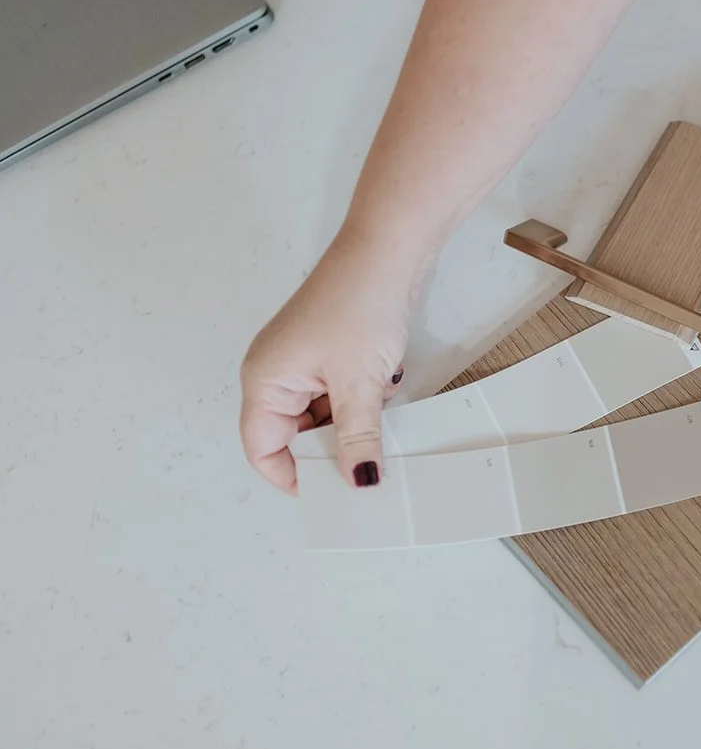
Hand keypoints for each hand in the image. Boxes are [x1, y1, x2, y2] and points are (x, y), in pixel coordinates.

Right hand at [239, 234, 422, 493]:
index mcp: (264, 382)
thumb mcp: (358, 385)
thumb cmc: (358, 305)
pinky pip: (341, 393)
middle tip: (365, 469)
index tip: (331, 496)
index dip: (293, 476)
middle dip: (329, 449)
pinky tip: (384, 393)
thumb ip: (356, 438)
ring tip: (380, 425)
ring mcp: (305, 361)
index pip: (263, 448)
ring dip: (352, 423)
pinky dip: (362, 401)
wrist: (388, 252)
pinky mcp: (332, 351)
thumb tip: (359, 480)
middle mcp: (276, 373)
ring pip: (323, 415)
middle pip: (295, 434)